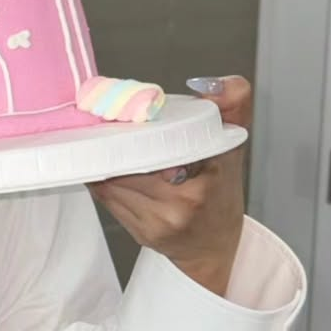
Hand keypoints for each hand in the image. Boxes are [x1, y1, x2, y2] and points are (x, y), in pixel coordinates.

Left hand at [87, 76, 251, 295]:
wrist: (213, 247)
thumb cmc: (220, 195)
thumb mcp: (233, 146)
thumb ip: (232, 107)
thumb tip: (215, 84)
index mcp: (204, 180)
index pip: (159, 149)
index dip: (135, 132)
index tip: (123, 115)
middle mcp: (179, 207)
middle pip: (129, 165)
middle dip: (115, 144)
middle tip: (103, 122)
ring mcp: (157, 224)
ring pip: (113, 182)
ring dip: (104, 161)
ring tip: (98, 140)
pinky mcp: (139, 233)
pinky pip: (109, 199)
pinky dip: (103, 179)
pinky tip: (103, 165)